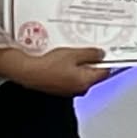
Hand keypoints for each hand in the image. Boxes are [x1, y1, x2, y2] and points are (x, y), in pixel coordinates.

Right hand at [0, 44, 114, 95]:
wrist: (27, 72)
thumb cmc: (49, 65)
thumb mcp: (74, 54)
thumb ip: (91, 54)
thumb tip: (101, 54)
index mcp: (86, 82)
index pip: (105, 71)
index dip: (107, 60)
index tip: (108, 52)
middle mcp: (79, 89)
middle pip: (93, 73)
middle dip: (92, 61)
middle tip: (89, 48)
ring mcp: (68, 89)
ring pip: (81, 74)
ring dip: (80, 63)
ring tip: (73, 51)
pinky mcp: (59, 87)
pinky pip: (69, 75)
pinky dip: (69, 67)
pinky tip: (63, 58)